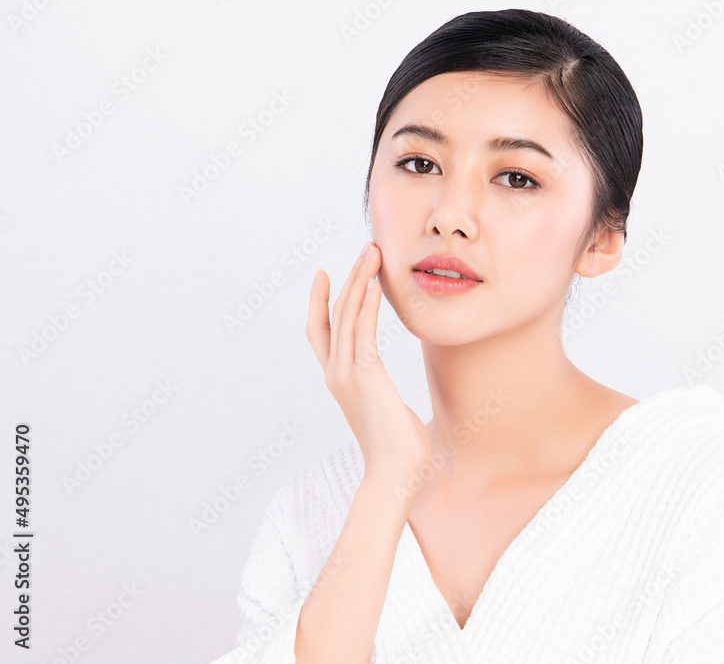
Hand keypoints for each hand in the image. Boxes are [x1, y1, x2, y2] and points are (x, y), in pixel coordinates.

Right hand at [306, 242, 433, 488]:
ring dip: (361, 281)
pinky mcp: (365, 376)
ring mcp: (347, 374)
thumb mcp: (390, 413)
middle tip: (365, 249)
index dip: (321, 302)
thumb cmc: (401, 451)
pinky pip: (363, 331)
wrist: (397, 475)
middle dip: (349, 279)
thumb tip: (397, 402)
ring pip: (348, 316)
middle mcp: (337, 374)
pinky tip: (377, 284)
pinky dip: (368, 305)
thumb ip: (386, 399)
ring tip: (373, 253)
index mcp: (340, 381)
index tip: (325, 274)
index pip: (321, 333)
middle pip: (334, 315)